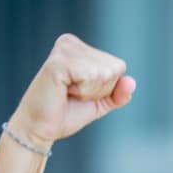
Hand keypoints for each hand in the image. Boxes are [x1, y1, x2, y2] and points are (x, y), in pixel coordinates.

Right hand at [6, 34, 134, 150]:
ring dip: (89, 91)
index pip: (118, 66)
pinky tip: (63, 91)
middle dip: (99, 90)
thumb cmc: (67, 113)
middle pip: (113, 68)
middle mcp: (71, 43)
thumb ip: (119, 93)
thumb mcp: (101, 103)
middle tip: (73, 95)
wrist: (41, 129)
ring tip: (67, 93)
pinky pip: (90, 76)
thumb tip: (132, 82)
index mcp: (80, 48)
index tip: (82, 92)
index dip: (106, 88)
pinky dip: (83, 91)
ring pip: (104, 73)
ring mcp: (63, 50)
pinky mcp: (57, 62)